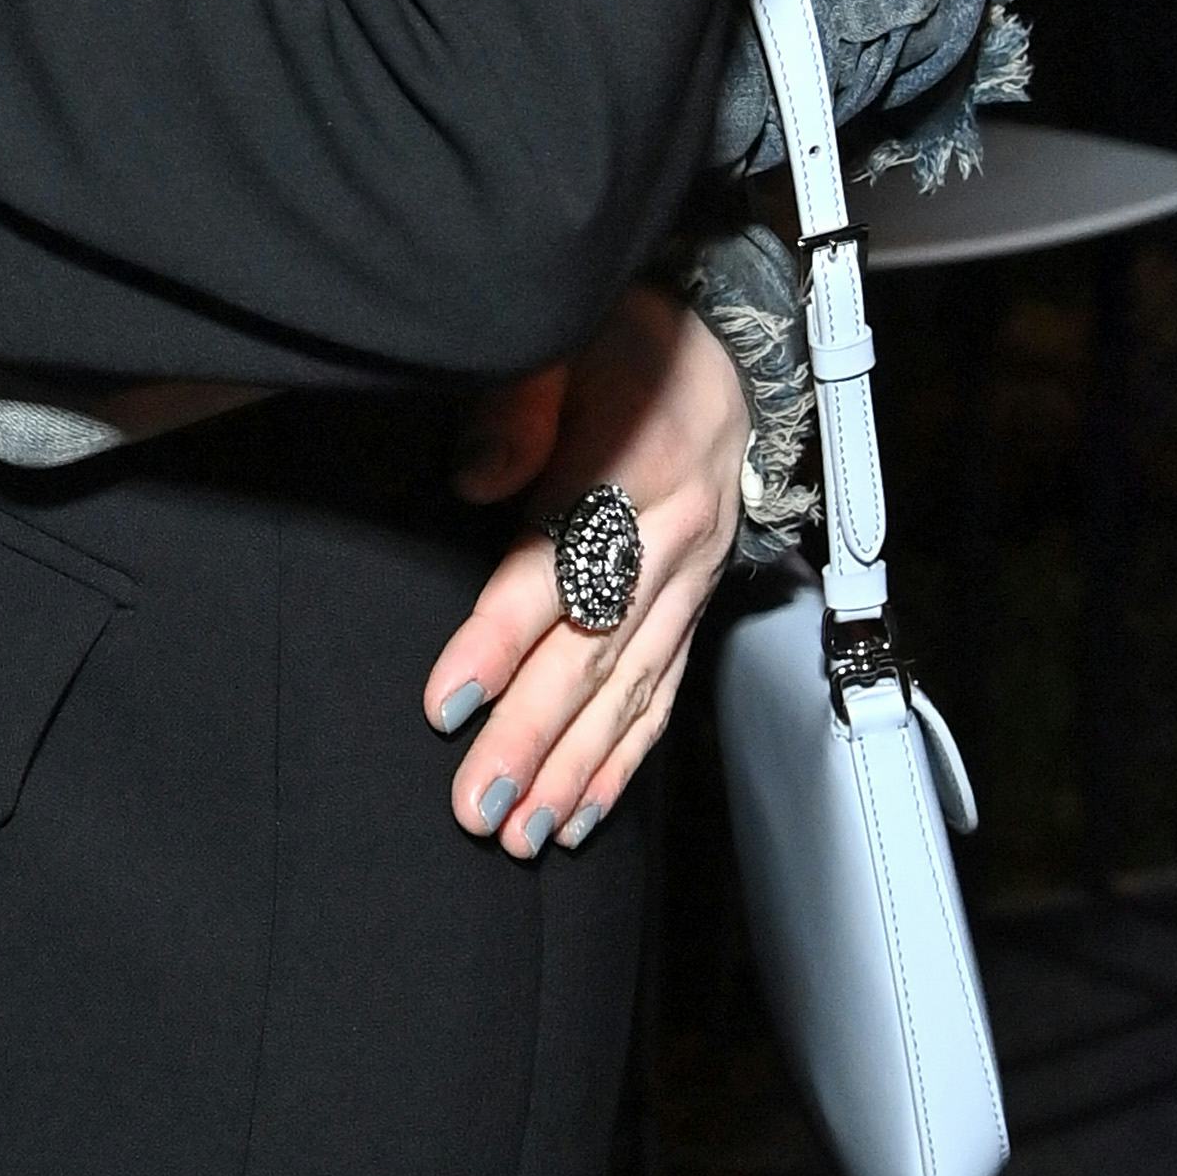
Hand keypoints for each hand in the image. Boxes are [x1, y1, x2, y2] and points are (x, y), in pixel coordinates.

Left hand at [426, 284, 747, 858]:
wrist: (729, 356)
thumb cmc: (625, 345)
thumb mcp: (572, 340)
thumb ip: (520, 405)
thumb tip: (475, 479)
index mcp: (638, 473)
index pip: (560, 567)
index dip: (502, 637)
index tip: (447, 699)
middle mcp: (673, 543)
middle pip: (596, 650)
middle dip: (534, 736)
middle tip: (477, 803)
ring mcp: (691, 587)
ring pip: (631, 691)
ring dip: (576, 770)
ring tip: (522, 835)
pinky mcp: (696, 614)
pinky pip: (664, 698)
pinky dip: (623, 763)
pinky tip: (580, 816)